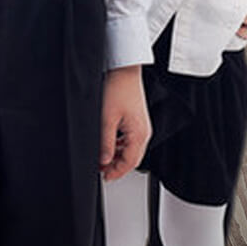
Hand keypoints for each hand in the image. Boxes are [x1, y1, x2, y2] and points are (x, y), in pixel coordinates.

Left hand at [100, 64, 151, 181]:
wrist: (123, 69)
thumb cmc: (118, 88)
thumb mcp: (106, 119)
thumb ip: (106, 143)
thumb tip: (104, 161)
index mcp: (139, 134)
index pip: (129, 163)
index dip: (116, 172)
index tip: (105, 177)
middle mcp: (144, 131)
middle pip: (132, 158)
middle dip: (117, 166)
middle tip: (102, 170)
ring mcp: (141, 124)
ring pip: (131, 149)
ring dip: (118, 156)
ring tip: (103, 158)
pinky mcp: (137, 118)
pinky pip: (130, 139)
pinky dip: (120, 145)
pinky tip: (109, 144)